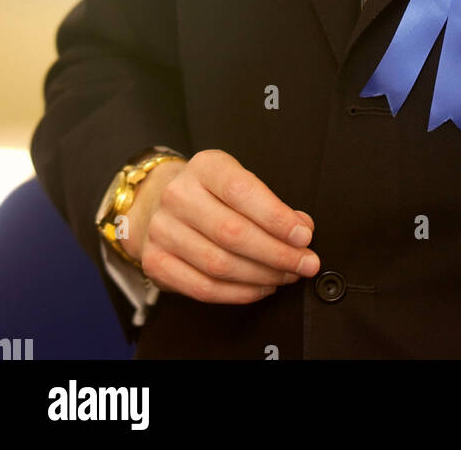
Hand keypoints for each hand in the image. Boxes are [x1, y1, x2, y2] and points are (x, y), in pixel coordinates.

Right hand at [119, 149, 319, 302]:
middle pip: (232, 233)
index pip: (242, 191)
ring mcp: (162, 230)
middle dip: (277, 254)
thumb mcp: (239, 181)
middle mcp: (178, 195)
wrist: (159, 203)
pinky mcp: (155, 262)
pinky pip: (203, 288)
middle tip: (305, 263)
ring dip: (262, 276)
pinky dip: (239, 293)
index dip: (276, 217)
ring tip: (286, 275)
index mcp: (204, 167)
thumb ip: (269, 203)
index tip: (304, 235)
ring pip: (219, 264)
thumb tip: (301, 229)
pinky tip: (260, 287)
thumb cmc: (210, 194)